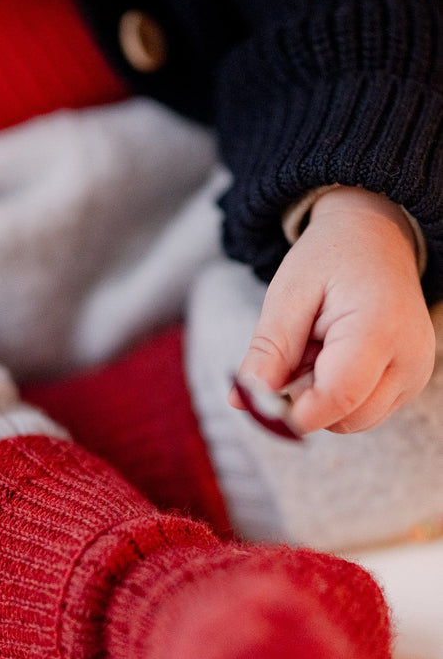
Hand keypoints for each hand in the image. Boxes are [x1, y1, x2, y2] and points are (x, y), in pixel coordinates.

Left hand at [228, 187, 435, 433]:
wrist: (375, 237)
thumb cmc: (331, 258)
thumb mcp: (288, 294)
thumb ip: (268, 351)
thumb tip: (242, 401)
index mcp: (378, 328)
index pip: (336, 399)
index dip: (292, 414)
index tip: (258, 403)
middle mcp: (409, 358)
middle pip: (344, 418)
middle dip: (305, 401)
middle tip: (293, 353)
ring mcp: (415, 373)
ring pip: (353, 421)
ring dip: (321, 399)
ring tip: (316, 350)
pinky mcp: (412, 382)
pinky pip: (365, 411)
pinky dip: (338, 396)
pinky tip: (333, 358)